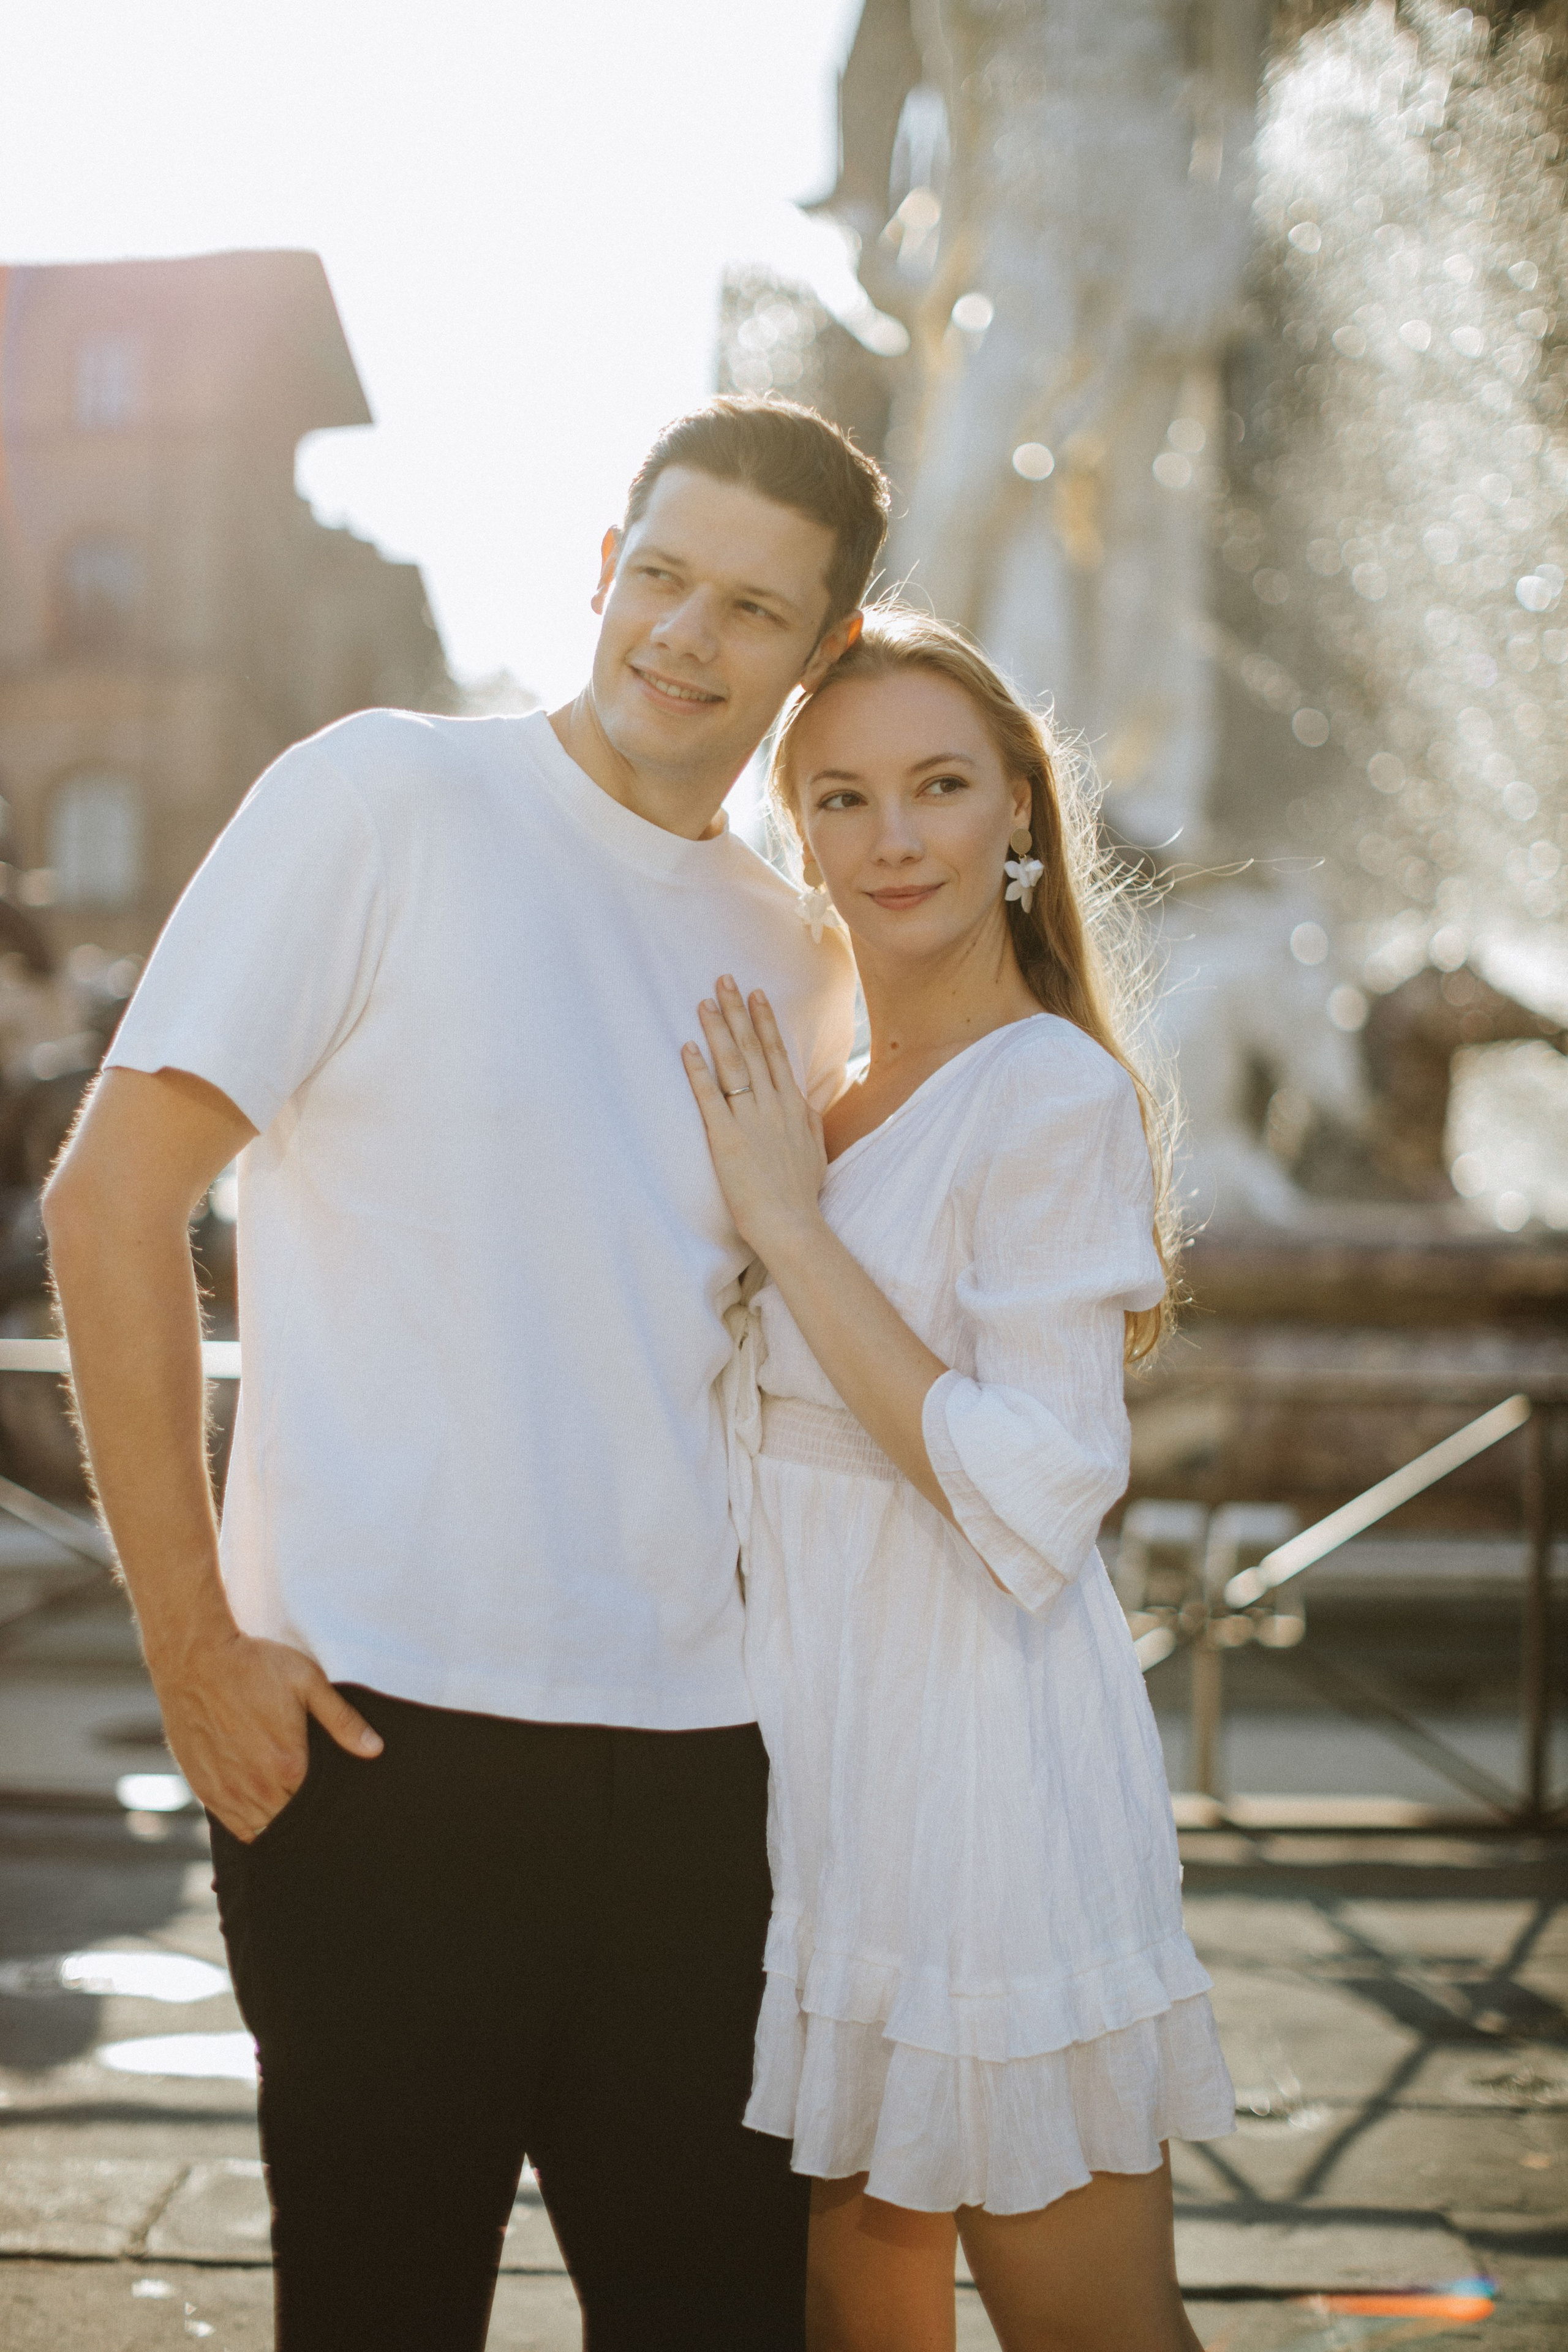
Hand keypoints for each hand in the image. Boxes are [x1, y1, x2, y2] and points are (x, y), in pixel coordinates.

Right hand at [148, 1626, 382, 1842]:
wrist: (195, 1659)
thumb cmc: (255, 1665)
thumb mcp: (308, 1682)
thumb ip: (343, 1720)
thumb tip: (375, 1749)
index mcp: (289, 1765)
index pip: (317, 1805)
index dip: (327, 1801)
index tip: (333, 1793)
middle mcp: (257, 1787)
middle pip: (290, 1822)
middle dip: (303, 1815)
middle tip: (313, 1802)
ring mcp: (227, 1793)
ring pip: (261, 1830)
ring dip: (276, 1823)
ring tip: (288, 1806)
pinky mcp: (203, 1789)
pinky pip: (233, 1826)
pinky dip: (248, 1824)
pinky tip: (260, 1809)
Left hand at [683, 976, 827, 1261]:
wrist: (792, 1224)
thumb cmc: (801, 1193)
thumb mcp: (814, 1149)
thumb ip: (807, 1120)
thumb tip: (802, 1101)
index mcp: (793, 1106)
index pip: (777, 1053)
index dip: (764, 1021)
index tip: (755, 994)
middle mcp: (773, 1105)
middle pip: (753, 1049)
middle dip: (737, 1012)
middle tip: (723, 979)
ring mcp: (750, 1120)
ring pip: (733, 1065)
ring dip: (718, 1031)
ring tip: (704, 1003)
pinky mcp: (727, 1139)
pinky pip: (710, 1097)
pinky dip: (698, 1071)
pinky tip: (687, 1048)